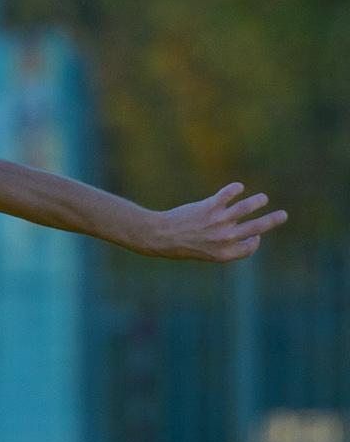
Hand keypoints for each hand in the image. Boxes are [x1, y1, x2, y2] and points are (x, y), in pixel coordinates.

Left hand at [142, 183, 285, 260]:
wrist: (159, 237)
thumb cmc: (179, 246)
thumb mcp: (203, 253)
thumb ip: (221, 247)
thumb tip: (241, 236)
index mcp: (223, 253)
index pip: (249, 248)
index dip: (254, 242)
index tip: (254, 236)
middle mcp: (224, 238)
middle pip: (257, 228)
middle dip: (273, 221)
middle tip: (283, 215)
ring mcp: (218, 222)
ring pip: (246, 208)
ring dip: (258, 202)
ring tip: (263, 199)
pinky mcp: (209, 207)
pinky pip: (228, 194)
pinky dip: (235, 189)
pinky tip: (239, 187)